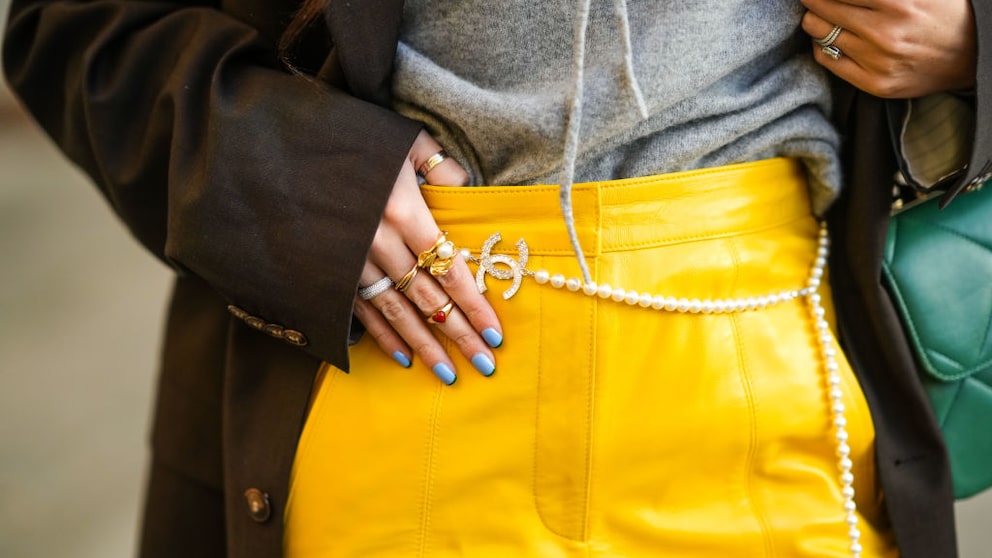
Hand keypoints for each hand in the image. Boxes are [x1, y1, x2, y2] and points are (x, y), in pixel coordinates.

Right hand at [352, 130, 502, 384]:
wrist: (276, 147)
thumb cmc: (349, 139)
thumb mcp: (401, 139)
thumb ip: (439, 165)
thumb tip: (467, 189)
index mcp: (403, 210)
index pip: (450, 267)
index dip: (474, 303)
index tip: (495, 332)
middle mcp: (378, 242)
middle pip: (428, 297)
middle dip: (458, 333)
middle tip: (485, 364)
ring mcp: (350, 262)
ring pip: (396, 312)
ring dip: (424, 345)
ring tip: (449, 374)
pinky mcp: (327, 272)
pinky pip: (361, 310)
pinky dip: (381, 336)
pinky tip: (403, 358)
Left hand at [801, 0, 976, 97]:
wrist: (974, 54)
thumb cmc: (944, 12)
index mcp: (897, 2)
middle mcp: (884, 33)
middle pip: (820, 7)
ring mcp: (877, 61)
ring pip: (818, 32)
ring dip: (816, 20)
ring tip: (828, 15)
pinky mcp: (875, 84)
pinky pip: (826, 59)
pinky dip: (822, 44)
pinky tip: (835, 36)